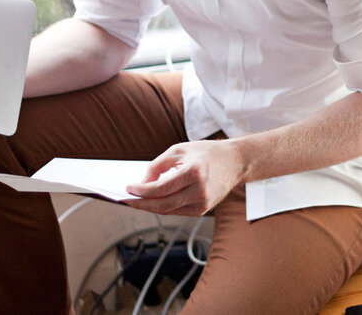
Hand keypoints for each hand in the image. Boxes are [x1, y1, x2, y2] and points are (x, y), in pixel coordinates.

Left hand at [124, 140, 245, 215]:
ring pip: (168, 210)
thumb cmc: (205, 153)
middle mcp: (200, 190)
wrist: (235, 162)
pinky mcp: (203, 210)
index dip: (141, 191)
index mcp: (194, 172)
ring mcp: (203, 203)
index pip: (160, 188)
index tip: (128, 188)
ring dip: (150, 207)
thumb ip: (158, 165)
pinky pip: (177, 210)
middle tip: (126, 199)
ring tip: (136, 200)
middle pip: (162, 205)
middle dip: (141, 203)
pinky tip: (153, 201)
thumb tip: (142, 184)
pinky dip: (163, 206)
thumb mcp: (179, 150)